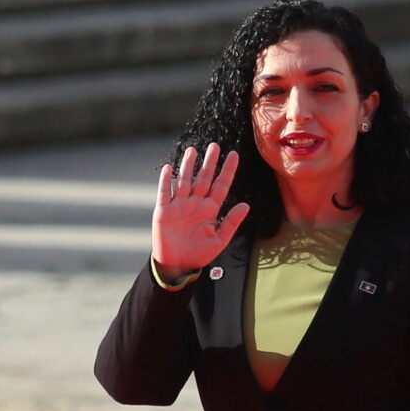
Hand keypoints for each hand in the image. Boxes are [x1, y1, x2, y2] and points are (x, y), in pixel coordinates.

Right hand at [151, 142, 250, 279]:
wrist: (179, 264)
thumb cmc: (200, 254)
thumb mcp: (219, 240)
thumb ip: (231, 222)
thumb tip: (246, 205)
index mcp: (210, 210)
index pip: (221, 185)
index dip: (227, 170)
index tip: (234, 155)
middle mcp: (196, 204)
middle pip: (203, 178)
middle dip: (209, 162)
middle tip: (215, 145)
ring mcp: (179, 205)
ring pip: (184, 181)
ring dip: (188, 166)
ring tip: (193, 150)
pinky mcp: (163, 211)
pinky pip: (164, 192)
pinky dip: (166, 181)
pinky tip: (169, 168)